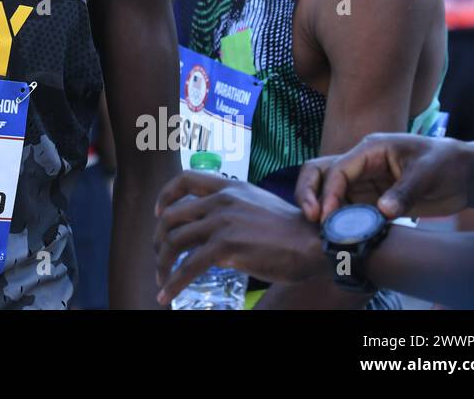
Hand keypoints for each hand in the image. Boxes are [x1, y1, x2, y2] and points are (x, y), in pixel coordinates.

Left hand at [154, 171, 322, 304]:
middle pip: (172, 216)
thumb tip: (212, 229)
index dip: (166, 196)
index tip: (159, 213)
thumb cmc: (290, 230)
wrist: (314, 243)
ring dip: (163, 264)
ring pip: (175, 242)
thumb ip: (232, 209)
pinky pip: (188, 267)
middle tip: (159, 256)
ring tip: (162, 280)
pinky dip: (173, 283)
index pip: (185, 179)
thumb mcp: (257, 205)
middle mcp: (221, 200)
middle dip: (159, 239)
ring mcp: (222, 222)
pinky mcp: (226, 246)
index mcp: (229, 187)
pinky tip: (167, 294)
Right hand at [296, 133, 473, 222]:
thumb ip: (403, 192)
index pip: (338, 169)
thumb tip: (381, 212)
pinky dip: (343, 221)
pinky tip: (346, 235)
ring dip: (326, 211)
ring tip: (327, 233)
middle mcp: (362, 164)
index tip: (327, 216)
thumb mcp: (426, 174)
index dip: (329, 192)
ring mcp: (366, 182)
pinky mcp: (374, 199)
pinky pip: (350, 209)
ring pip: (332, 193)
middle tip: (313, 219)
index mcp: (370, 149)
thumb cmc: (447, 163)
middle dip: (310, 193)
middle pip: (321, 174)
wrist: (466, 175)